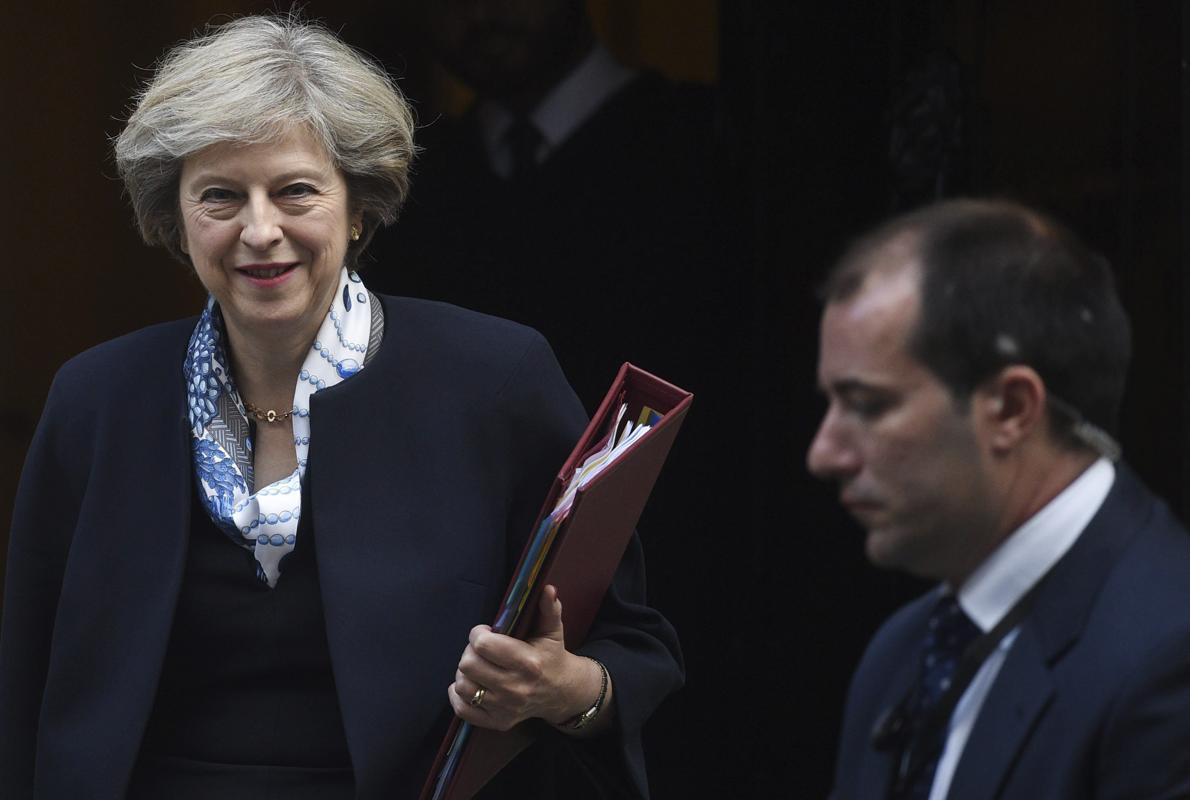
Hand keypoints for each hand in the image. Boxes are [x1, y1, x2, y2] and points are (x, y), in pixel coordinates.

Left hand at [448, 585, 600, 731]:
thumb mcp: (552, 631)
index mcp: (528, 663)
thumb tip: (547, 589)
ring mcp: (505, 708)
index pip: (484, 645)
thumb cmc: (551, 657)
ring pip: (462, 686)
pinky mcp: (497, 722)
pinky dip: (459, 695)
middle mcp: (515, 688)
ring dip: (465, 672)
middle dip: (470, 651)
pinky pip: (463, 710)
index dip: (478, 633)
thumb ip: (548, 609)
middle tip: (481, 649)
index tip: (486, 631)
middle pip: (468, 665)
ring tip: (478, 665)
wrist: (561, 693)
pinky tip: (470, 684)